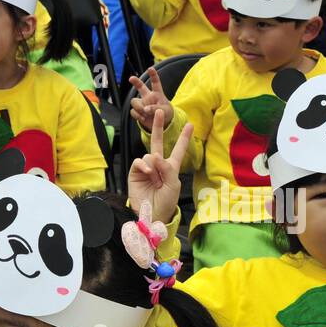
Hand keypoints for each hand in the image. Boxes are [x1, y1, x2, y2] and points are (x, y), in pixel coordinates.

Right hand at [128, 66, 174, 130]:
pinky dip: (137, 116)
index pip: (155, 83)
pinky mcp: (138, 111)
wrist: (161, 123)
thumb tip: (145, 109)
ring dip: (139, 108)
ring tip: (145, 113)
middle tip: (131, 78)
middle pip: (140, 87)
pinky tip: (143, 118)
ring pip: (134, 101)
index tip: (150, 68)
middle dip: (135, 82)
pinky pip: (133, 111)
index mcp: (157, 94)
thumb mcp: (164, 111)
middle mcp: (148, 97)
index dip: (153, 75)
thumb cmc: (165, 113)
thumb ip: (155, 109)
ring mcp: (142, 103)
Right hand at [128, 107, 191, 226]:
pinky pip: (140, 161)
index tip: (190, 124)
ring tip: (155, 180)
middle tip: (160, 112)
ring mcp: (146, 168)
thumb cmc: (166, 202)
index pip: (178, 149)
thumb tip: (156, 156)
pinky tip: (148, 173)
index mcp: (171, 168)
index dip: (183, 137)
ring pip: (150, 155)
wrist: (151, 214)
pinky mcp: (136, 172)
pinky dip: (145, 166)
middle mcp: (158, 165)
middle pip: (158, 142)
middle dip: (158, 127)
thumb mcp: (173, 186)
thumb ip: (168, 169)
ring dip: (154, 167)